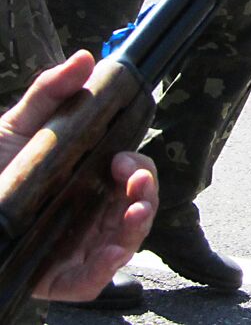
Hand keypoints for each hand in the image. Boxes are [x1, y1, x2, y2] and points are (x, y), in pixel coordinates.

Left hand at [0, 52, 158, 302]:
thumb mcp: (16, 126)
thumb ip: (50, 92)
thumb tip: (86, 57)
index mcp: (86, 181)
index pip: (129, 176)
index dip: (137, 167)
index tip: (123, 159)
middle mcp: (87, 214)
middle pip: (135, 206)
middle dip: (148, 192)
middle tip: (134, 180)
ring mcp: (76, 248)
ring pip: (124, 240)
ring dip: (139, 224)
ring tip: (136, 210)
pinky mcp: (58, 278)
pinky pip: (93, 279)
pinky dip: (108, 267)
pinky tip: (112, 250)